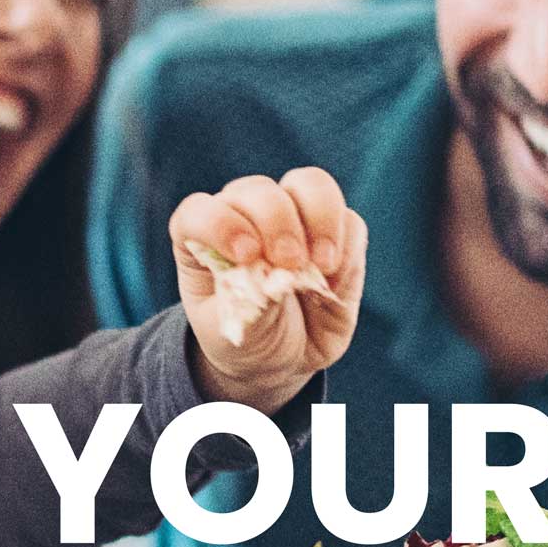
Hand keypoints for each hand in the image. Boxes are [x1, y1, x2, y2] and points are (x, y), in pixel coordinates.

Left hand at [170, 168, 366, 414]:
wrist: (284, 362)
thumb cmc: (246, 339)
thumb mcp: (232, 332)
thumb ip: (248, 300)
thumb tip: (281, 274)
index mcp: (204, 238)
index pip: (199, 212)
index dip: (220, 224)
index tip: (245, 256)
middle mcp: (246, 216)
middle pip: (259, 191)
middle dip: (277, 222)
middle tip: (289, 264)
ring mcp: (294, 217)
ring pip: (309, 184)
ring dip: (320, 218)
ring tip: (323, 265)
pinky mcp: (336, 233)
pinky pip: (348, 219)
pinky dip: (346, 245)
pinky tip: (334, 281)